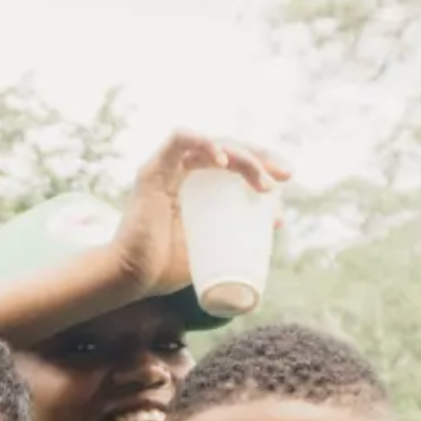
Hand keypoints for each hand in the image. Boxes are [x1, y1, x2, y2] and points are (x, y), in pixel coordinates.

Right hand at [113, 130, 291, 297]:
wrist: (133, 279)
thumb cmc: (167, 267)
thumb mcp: (215, 245)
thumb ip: (240, 230)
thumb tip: (277, 220)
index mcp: (195, 184)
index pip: (233, 160)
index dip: (262, 162)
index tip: (286, 177)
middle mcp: (181, 171)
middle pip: (227, 147)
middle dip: (260, 155)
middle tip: (285, 174)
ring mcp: (167, 168)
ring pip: (211, 142)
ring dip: (241, 155)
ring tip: (262, 180)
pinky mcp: (153, 171)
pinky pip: (178, 140)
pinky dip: (203, 142)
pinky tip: (223, 160)